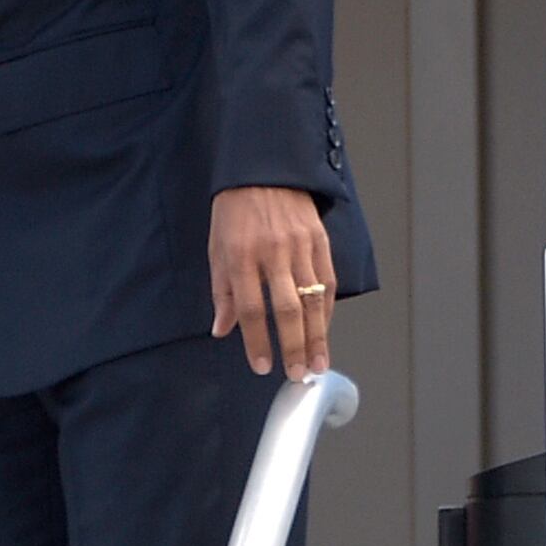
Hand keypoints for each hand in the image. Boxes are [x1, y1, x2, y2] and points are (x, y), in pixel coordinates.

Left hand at [209, 186, 336, 379]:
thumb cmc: (234, 212)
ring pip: (313, 299)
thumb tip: (222, 330)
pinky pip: (327, 281)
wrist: (263, 171)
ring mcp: (300, 246)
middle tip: (298, 374)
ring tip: (319, 363)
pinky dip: (327, 309)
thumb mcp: (217, 248)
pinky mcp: (319, 240)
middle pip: (286, 309)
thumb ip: (222, 291)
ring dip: (317, 336)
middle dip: (293, 346)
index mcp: (241, 256)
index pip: (250, 308)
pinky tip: (325, 330)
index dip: (257, 341)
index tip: (262, 367)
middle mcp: (272, 252)